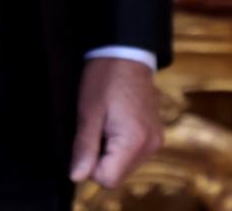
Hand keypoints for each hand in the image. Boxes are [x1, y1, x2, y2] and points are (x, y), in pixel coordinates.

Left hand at [70, 57, 162, 188]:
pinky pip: (132, 154)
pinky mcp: (154, 135)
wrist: (126, 53)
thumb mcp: (88, 112)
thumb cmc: (104, 78)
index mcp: (135, 142)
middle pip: (117, 174)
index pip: (108, 179)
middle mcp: (151, 146)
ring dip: (108, 152)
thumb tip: (76, 177)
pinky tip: (112, 123)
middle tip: (93, 129)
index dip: (89, 165)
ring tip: (103, 124)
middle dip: (99, 160)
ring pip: (124, 166)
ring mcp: (155, 141)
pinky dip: (119, 146)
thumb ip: (84, 147)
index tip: (84, 141)